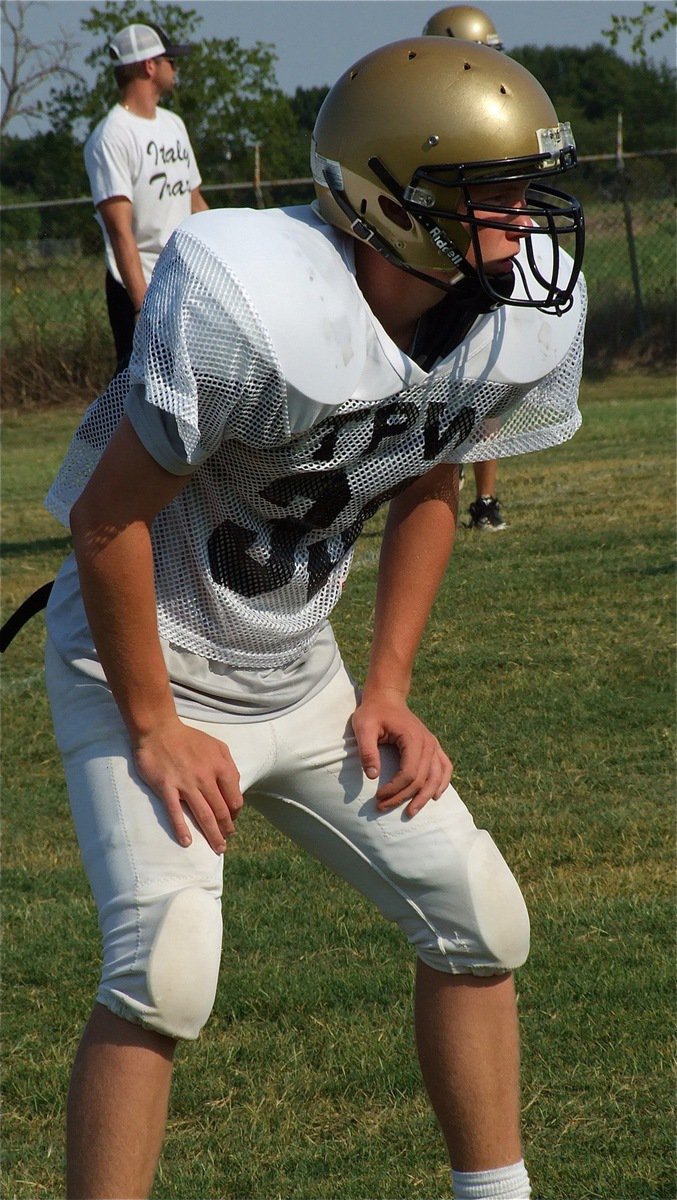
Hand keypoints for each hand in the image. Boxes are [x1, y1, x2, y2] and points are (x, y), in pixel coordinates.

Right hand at [133, 717, 243, 853]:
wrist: (159, 730)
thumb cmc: (189, 739)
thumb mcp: (218, 746)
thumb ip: (229, 766)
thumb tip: (236, 788)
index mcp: (221, 766)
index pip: (235, 798)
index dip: (235, 813)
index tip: (231, 820)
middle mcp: (206, 777)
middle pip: (221, 811)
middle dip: (226, 829)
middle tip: (225, 841)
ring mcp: (185, 783)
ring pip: (203, 815)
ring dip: (212, 835)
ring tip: (217, 848)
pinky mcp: (166, 787)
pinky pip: (175, 812)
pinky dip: (181, 829)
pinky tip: (187, 842)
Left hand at [350, 690, 452, 816]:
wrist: (386, 698)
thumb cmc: (373, 712)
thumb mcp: (363, 727)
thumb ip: (367, 750)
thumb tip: (372, 776)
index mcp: (412, 738)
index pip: (409, 773)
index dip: (394, 789)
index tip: (377, 797)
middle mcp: (428, 743)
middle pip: (422, 779)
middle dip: (403, 797)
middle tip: (383, 807)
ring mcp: (433, 745)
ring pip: (436, 777)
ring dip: (425, 797)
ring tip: (411, 812)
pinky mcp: (433, 747)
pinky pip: (445, 767)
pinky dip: (442, 783)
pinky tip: (434, 796)